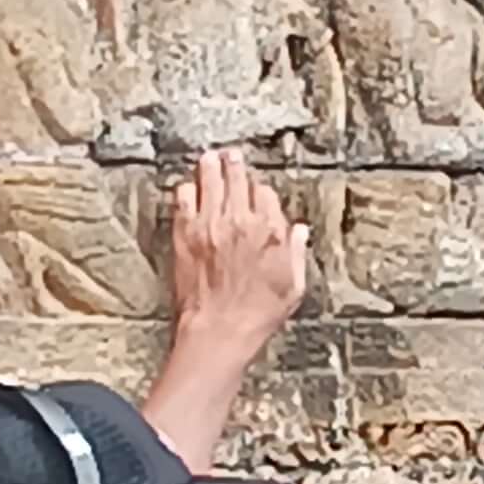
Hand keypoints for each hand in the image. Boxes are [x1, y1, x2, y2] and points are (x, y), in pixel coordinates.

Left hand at [165, 148, 309, 352]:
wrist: (219, 328)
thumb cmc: (257, 314)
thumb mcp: (293, 287)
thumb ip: (296, 253)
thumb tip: (299, 232)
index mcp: (270, 233)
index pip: (265, 194)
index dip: (261, 191)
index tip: (258, 191)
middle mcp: (240, 221)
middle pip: (237, 178)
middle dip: (235, 165)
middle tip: (232, 155)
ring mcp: (209, 223)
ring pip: (209, 180)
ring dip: (210, 166)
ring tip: (210, 158)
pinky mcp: (185, 231)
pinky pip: (183, 196)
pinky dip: (187, 188)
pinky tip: (189, 188)